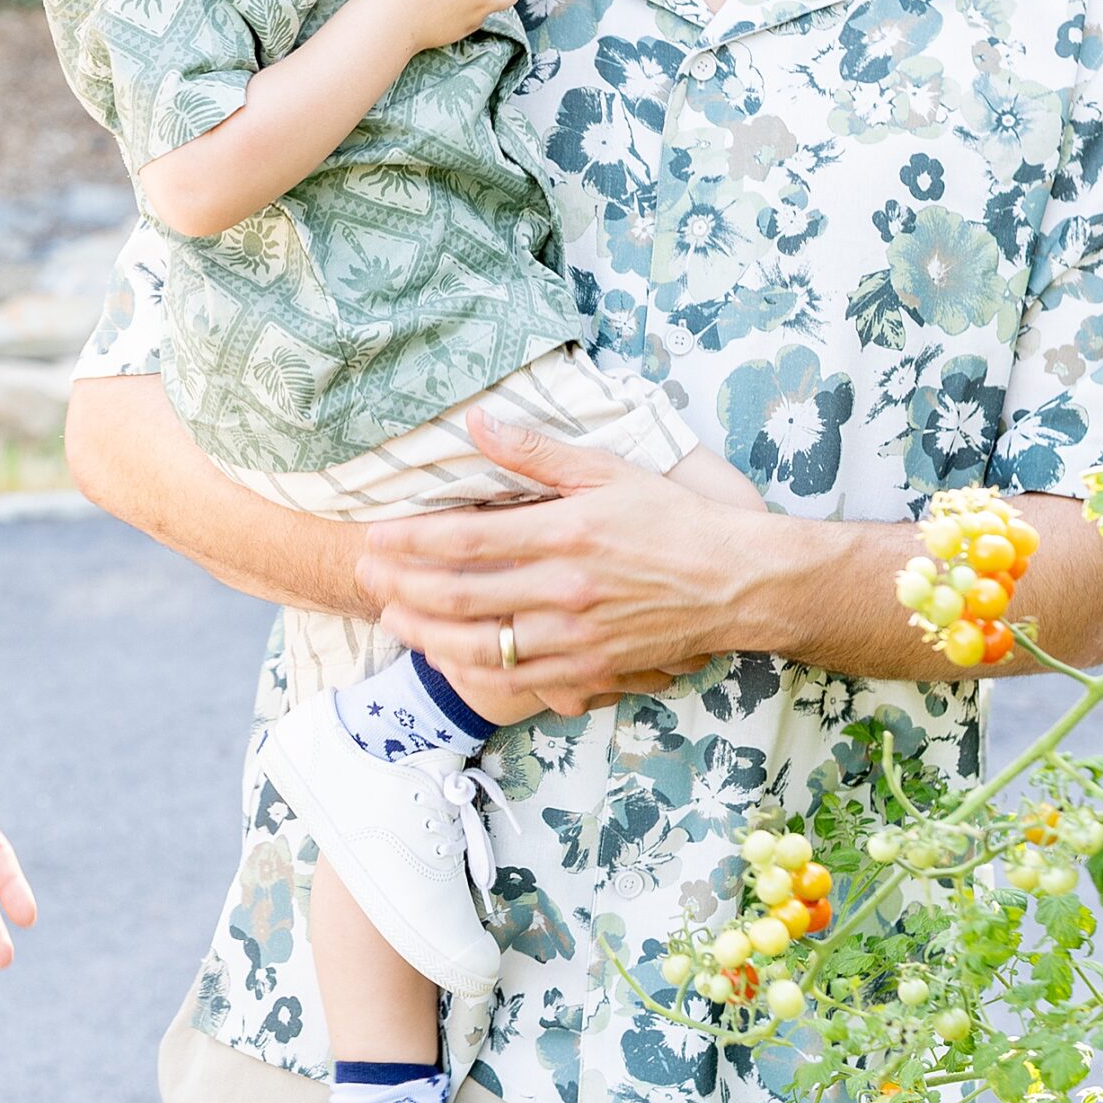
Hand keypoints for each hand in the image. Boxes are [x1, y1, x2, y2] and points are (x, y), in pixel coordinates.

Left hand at [357, 409, 767, 712]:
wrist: (736, 583)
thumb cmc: (674, 520)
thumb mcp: (609, 471)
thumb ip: (537, 451)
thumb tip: (478, 421)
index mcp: (566, 533)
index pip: (468, 538)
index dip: (412, 540)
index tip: (376, 535)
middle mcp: (564, 590)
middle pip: (461, 596)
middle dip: (402, 587)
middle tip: (365, 575)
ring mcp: (576, 637)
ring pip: (480, 646)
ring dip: (425, 634)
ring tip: (391, 618)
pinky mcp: (591, 669)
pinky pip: (518, 681)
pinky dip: (474, 673)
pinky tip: (447, 658)